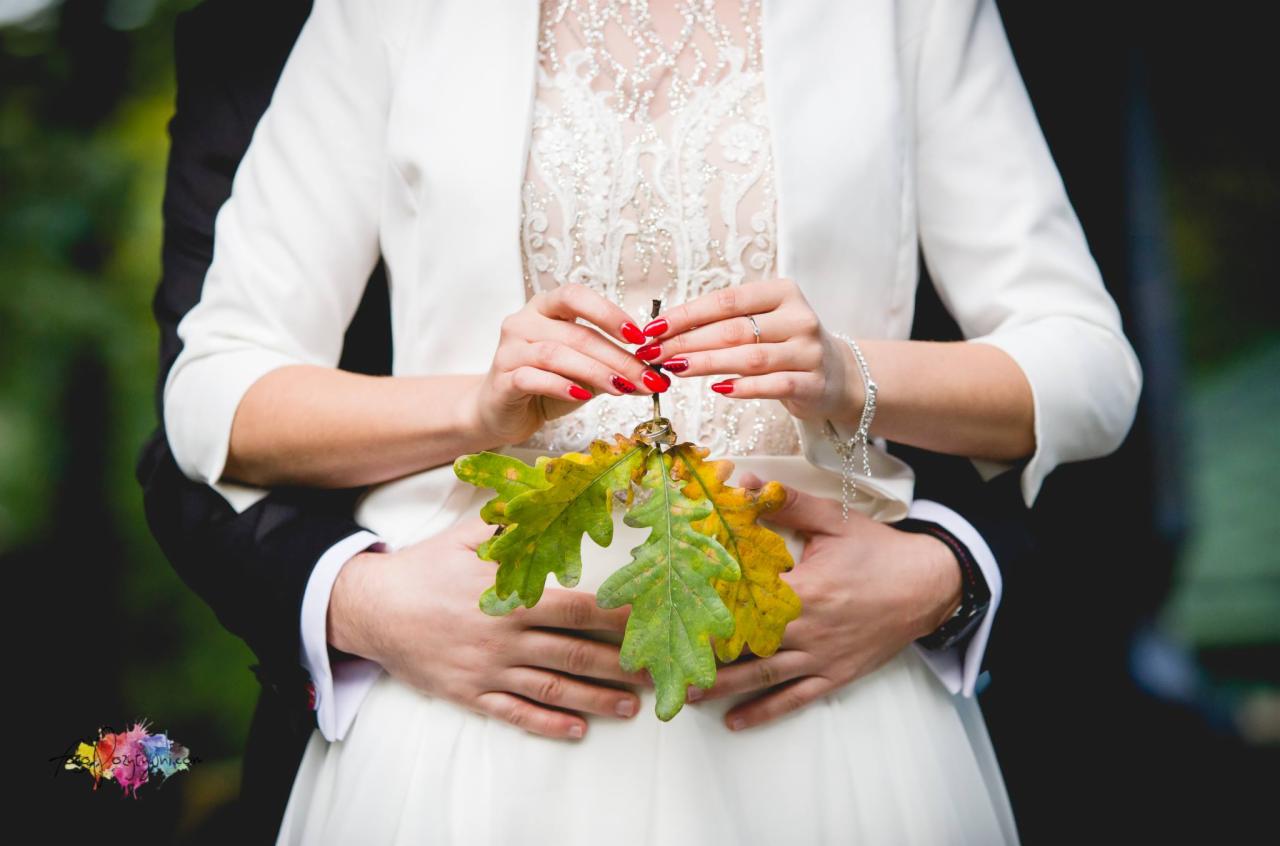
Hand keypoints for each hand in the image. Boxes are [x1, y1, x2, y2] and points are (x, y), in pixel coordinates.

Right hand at [329, 516, 648, 739]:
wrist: (370, 608)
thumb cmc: (423, 568)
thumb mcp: (465, 535)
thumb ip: (510, 520)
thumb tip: (546, 490)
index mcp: (511, 597)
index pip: (578, 609)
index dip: (617, 617)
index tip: (648, 621)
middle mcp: (506, 638)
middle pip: (575, 653)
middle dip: (621, 664)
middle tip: (656, 672)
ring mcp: (489, 670)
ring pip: (553, 688)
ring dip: (595, 699)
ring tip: (631, 707)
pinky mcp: (470, 694)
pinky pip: (515, 714)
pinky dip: (548, 724)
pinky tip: (576, 731)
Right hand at [466, 285, 667, 445]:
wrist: (501, 412)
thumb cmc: (544, 385)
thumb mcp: (583, 373)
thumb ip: (611, 368)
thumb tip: (653, 377)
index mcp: (545, 308)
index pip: (575, 296)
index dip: (608, 313)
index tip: (639, 336)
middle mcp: (524, 322)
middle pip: (576, 333)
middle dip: (617, 357)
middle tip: (646, 377)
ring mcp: (510, 349)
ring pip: (556, 354)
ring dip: (595, 371)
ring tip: (622, 388)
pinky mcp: (502, 379)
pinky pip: (533, 377)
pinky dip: (561, 386)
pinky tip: (582, 396)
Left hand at [638, 278, 860, 423]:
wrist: (839, 375)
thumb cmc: (786, 345)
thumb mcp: (762, 323)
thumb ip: (725, 322)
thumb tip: (666, 331)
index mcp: (782, 293)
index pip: (726, 301)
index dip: (687, 315)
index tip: (654, 328)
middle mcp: (798, 317)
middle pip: (733, 330)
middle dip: (687, 342)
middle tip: (654, 353)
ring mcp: (808, 351)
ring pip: (750, 357)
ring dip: (707, 364)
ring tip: (675, 369)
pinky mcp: (814, 383)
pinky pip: (773, 385)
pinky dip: (743, 387)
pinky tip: (718, 389)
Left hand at [691, 474, 961, 730]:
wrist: (931, 585)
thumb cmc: (880, 552)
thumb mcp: (835, 521)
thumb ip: (786, 504)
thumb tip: (744, 481)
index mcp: (805, 588)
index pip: (745, 599)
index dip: (708, 607)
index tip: (673, 613)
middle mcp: (809, 627)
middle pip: (746, 644)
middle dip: (703, 654)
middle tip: (663, 664)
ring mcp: (821, 655)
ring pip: (763, 676)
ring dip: (722, 687)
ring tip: (685, 694)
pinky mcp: (834, 674)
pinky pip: (795, 698)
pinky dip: (764, 711)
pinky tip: (735, 721)